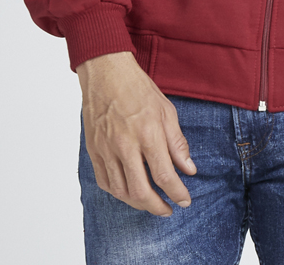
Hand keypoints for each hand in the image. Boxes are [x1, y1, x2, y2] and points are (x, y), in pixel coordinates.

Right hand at [77, 51, 196, 214]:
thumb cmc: (138, 88)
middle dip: (157, 207)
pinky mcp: (93, 150)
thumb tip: (189, 169)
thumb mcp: (166, 111)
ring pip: (121, 191)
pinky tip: (128, 191)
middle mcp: (125, 145)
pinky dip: (118, 193)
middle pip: (140, 191)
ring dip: (137, 203)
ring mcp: (106, 149)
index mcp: (148, 133)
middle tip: (167, 209)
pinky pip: (105, 182)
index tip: (185, 201)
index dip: (177, 193)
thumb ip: (178, 143)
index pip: (164, 175)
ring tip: (150, 202)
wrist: (106, 73)